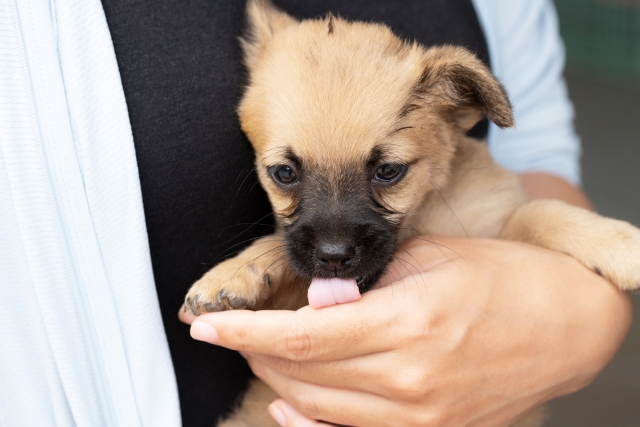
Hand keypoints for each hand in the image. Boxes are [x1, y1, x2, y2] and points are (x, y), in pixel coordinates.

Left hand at [181, 237, 631, 426]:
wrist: (565, 324)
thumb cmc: (501, 280)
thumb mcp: (427, 260)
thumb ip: (365, 284)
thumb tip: (316, 303)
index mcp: (408, 322)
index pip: (300, 335)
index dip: (243, 332)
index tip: (206, 325)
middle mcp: (410, 379)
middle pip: (302, 374)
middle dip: (255, 352)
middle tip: (234, 331)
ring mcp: (423, 415)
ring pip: (320, 409)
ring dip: (280, 381)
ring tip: (262, 354)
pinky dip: (312, 421)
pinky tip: (291, 404)